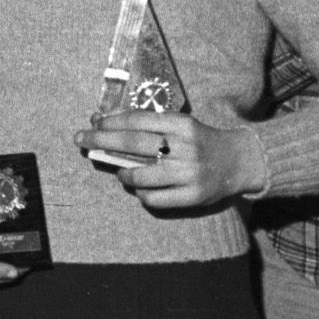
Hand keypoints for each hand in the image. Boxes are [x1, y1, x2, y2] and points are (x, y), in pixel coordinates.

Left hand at [74, 109, 265, 211]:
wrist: (238, 162)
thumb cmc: (200, 140)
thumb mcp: (180, 125)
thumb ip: (149, 126)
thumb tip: (104, 122)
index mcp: (182, 125)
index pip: (138, 120)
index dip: (111, 121)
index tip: (93, 121)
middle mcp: (185, 147)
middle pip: (132, 143)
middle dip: (101, 140)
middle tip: (80, 138)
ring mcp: (188, 173)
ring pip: (139, 175)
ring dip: (122, 173)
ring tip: (120, 171)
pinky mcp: (192, 196)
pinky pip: (154, 198)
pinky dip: (140, 193)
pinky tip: (140, 187)